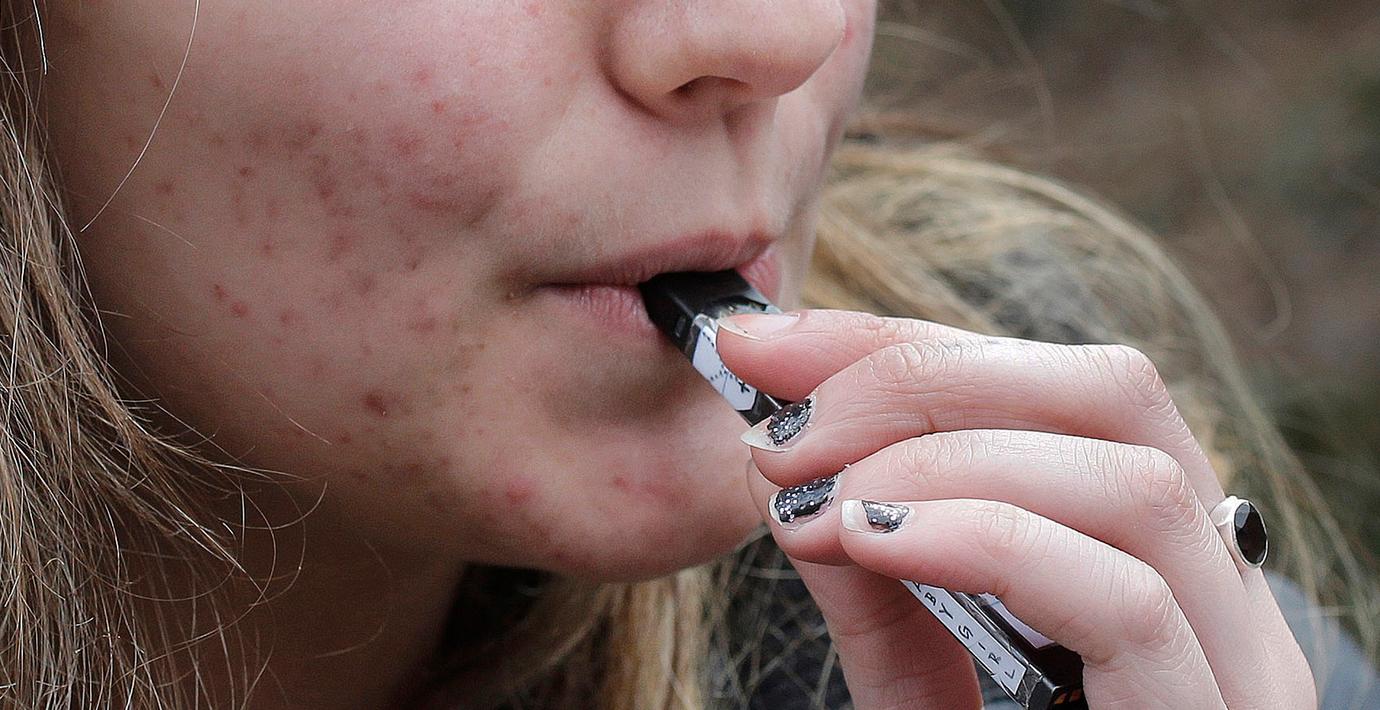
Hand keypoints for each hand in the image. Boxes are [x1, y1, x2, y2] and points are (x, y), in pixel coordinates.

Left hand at [715, 309, 1314, 708]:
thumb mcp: (920, 688)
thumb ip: (878, 582)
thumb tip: (794, 469)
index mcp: (1148, 558)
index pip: (1051, 385)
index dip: (899, 343)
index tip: (761, 345)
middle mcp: (1217, 597)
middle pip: (1111, 392)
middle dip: (921, 374)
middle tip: (779, 420)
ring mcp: (1238, 670)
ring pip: (1132, 477)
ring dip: (941, 452)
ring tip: (814, 496)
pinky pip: (1130, 601)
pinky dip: (986, 538)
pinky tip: (874, 539)